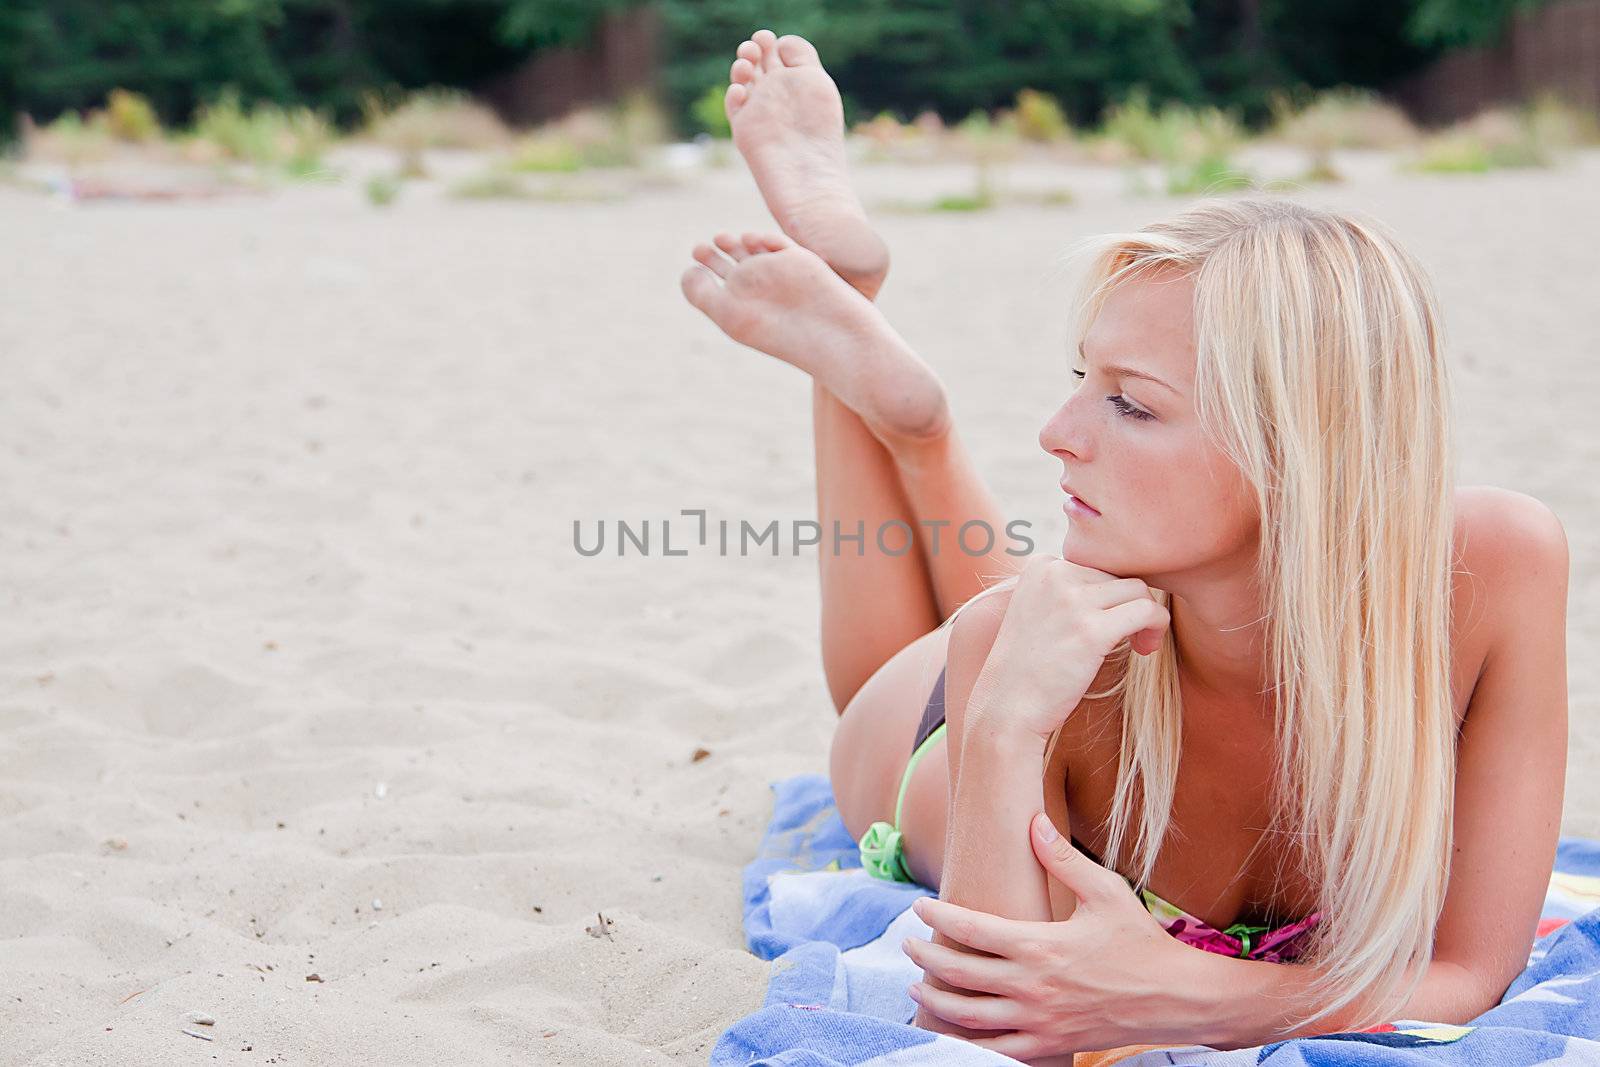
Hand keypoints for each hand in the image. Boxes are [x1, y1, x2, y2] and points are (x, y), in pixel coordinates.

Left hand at [903, 813, 1204, 1059]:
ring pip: (968, 1016)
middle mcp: (1032, 985)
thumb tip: (1033, 820)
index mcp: (1039, 944)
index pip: (970, 929)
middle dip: (924, 958)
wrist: (1178, 999)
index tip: (919, 906)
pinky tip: (952, 1031)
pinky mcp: (1050, 1044)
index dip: (937, 917)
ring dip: (935, 1001)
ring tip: (916, 988)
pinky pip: (997, 1051)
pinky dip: (967, 1042)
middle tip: (907, 946)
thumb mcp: (1106, 892)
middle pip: (958, 973)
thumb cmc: (1141, 941)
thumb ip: (1063, 858)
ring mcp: (1039, 1020)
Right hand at [971, 554, 1168, 739]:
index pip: (1097, 565)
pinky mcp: (1091, 630)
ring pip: (1138, 590)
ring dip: (1147, 617)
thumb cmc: (1029, 667)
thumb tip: (1126, 578)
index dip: (1109, 596)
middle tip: (1129, 640)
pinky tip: (1145, 650)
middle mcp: (1054, 574)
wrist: (1007, 708)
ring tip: (1139, 644)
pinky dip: (1157, 627)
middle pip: (1119, 576)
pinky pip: (1147, 611)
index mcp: (1040, 566)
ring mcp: (1072, 601)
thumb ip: (1071, 588)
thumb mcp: (1039, 611)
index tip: (1106, 623)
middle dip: (1129, 607)